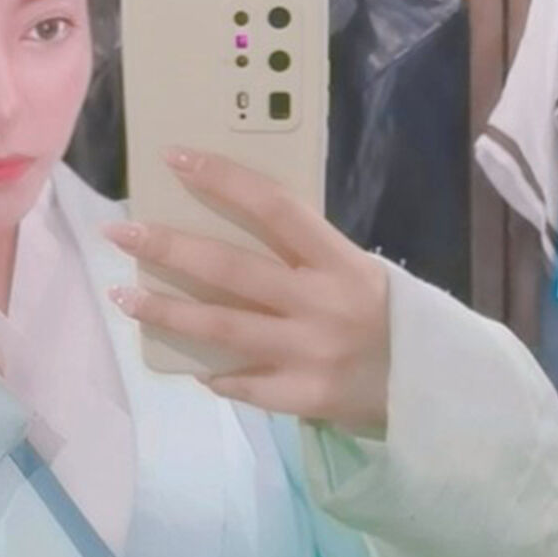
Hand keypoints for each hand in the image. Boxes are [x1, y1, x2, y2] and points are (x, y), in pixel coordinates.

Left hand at [105, 150, 390, 437]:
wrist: (436, 388)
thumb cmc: (387, 318)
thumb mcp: (359, 272)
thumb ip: (306, 256)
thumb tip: (231, 229)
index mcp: (339, 261)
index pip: (274, 207)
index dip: (223, 180)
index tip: (175, 159)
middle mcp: (322, 303)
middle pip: (231, 269)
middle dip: (169, 249)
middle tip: (121, 233)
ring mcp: (311, 353)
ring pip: (223, 329)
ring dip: (167, 313)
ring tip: (124, 297)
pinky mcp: (304, 397)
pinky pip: (243, 385)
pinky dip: (215, 374)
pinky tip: (191, 365)